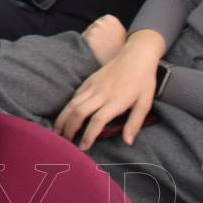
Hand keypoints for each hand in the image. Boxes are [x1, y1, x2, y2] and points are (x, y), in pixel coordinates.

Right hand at [54, 33, 165, 149]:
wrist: (136, 56)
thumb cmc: (143, 81)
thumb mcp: (145, 103)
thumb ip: (135, 123)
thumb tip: (127, 142)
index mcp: (115, 101)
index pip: (97, 121)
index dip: (88, 135)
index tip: (83, 147)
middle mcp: (100, 94)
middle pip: (79, 112)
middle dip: (69, 128)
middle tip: (65, 142)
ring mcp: (92, 86)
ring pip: (72, 103)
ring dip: (63, 118)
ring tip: (57, 131)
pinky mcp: (89, 80)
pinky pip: (75, 96)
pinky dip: (67, 107)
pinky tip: (64, 115)